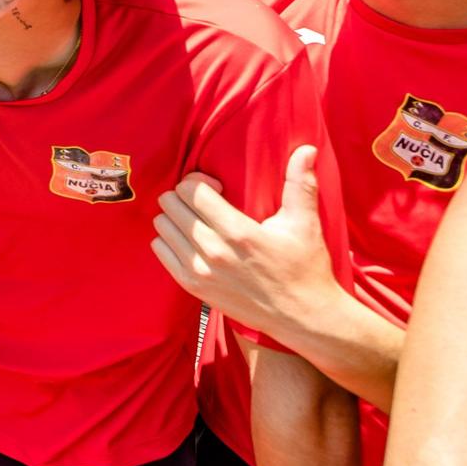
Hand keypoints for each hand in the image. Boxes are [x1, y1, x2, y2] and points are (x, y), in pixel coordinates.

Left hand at [151, 146, 343, 339]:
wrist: (303, 317)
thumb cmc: (305, 267)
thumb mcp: (305, 224)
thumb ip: (300, 183)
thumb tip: (307, 149)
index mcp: (238, 232)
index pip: (191, 190)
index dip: (199, 180)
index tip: (218, 186)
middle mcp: (213, 252)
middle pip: (170, 204)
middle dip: (185, 196)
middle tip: (205, 201)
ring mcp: (199, 271)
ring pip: (161, 226)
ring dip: (176, 217)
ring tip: (198, 220)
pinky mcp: (192, 286)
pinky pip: (160, 251)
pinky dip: (170, 240)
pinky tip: (191, 239)